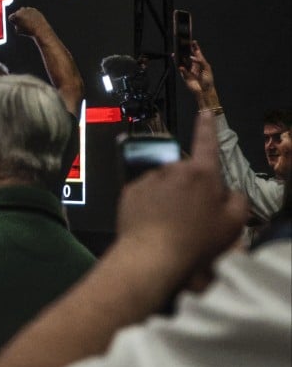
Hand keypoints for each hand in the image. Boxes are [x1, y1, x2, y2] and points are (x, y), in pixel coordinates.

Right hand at [8, 7, 50, 38]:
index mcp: (16, 16)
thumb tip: (17, 22)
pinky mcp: (34, 10)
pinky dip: (30, 15)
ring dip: (24, 15)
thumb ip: (15, 25)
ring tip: (28, 22)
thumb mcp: (18, 31)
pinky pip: (30, 11)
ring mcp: (28, 9)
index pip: (10, 17)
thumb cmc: (28, 32)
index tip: (17, 25)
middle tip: (22, 24)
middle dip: (18, 17)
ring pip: (23, 11)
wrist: (40, 30)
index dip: (13, 22)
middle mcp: (21, 11)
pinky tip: (33, 21)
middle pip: (17, 13)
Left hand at [115, 111, 245, 279]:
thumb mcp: (233, 223)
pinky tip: (153, 223)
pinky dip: (150, 204)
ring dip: (168, 196)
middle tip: (192, 214)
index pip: (207, 142)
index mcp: (201, 173)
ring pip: (163, 183)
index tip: (204, 112)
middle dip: (189, 186)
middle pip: (185, 172)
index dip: (207, 126)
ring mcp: (148, 178)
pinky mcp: (129, 191)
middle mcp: (172, 168)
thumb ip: (237, 200)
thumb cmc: (198, 240)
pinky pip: (145, 193)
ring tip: (170, 223)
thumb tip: (228, 191)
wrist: (152, 254)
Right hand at [176, 41, 216, 103]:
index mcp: (200, 63)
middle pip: (188, 56)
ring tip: (177, 52)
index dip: (195, 47)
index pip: (197, 53)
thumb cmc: (208, 79)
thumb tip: (192, 57)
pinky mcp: (184, 75)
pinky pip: (180, 69)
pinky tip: (180, 65)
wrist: (204, 90)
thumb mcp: (206, 68)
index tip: (192, 41)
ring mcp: (188, 70)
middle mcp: (194, 65)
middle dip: (185, 50)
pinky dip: (180, 67)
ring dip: (180, 57)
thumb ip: (200, 61)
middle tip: (182, 45)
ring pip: (183, 62)